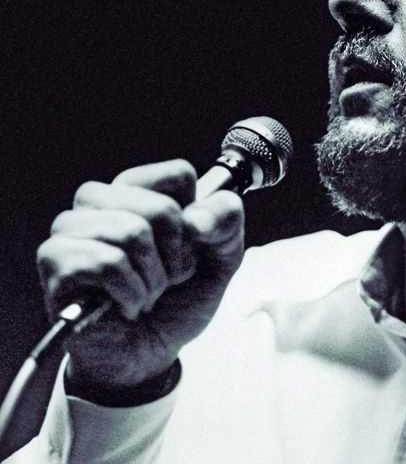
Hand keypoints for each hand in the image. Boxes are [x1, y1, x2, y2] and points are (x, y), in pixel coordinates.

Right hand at [36, 159, 244, 399]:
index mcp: (138, 190)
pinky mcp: (56, 262)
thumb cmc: (178, 299)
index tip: (188, 248)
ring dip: (153, 279)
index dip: (197, 220)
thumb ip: (226, 222)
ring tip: (144, 294)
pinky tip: (126, 306)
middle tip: (165, 280)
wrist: (151, 354)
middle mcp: (100, 202)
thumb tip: (195, 219)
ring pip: (131, 232)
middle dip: (177, 256)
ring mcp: (72, 229)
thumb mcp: (222, 258)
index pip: (179, 174)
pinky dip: (131, 293)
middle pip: (160, 207)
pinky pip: (107, 262)